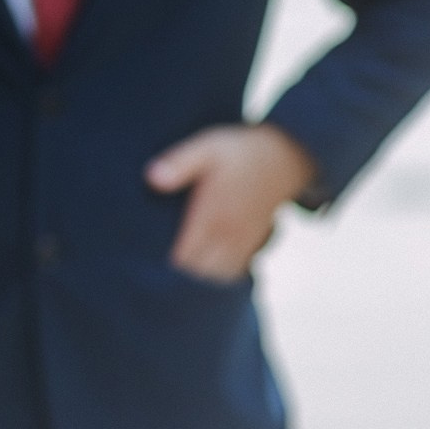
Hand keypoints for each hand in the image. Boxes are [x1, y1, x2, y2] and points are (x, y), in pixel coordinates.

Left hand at [144, 123, 317, 283]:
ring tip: (177, 271)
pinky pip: (237, 271)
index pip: (184, 256)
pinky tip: (204, 268)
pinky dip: (219, 276)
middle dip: (178, 277)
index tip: (144, 261)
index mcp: (212, 215)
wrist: (285, 156)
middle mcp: (230, 234)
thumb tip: (151, 179)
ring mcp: (244, 241)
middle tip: (154, 269)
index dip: (164, 264)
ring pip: (219, 278)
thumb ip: (178, 164)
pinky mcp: (255, 242)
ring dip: (199, 279)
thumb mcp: (206, 148)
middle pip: (200, 274)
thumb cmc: (238, 151)